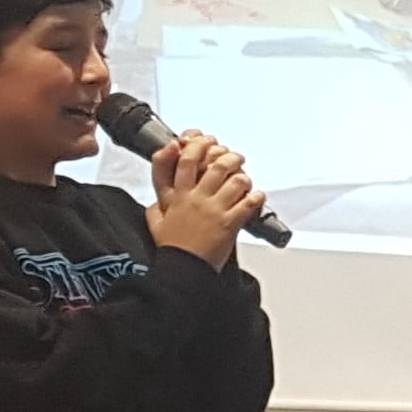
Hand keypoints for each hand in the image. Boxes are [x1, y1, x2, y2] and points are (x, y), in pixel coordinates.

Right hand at [148, 131, 262, 264]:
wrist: (183, 270)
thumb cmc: (172, 248)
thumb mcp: (154, 223)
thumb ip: (155, 208)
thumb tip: (155, 201)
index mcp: (177, 196)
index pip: (184, 161)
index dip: (195, 146)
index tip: (202, 141)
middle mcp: (196, 198)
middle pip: (214, 165)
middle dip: (227, 155)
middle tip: (233, 156)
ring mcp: (214, 210)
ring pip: (234, 180)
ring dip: (243, 176)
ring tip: (245, 178)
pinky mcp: (230, 224)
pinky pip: (248, 204)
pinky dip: (257, 197)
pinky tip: (257, 196)